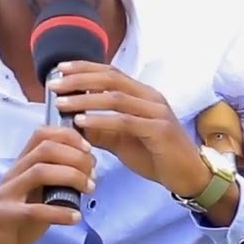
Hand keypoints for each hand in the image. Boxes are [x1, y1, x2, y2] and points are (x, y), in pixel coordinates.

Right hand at [0, 126, 94, 243]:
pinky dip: (59, 213)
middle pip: (45, 149)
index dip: (69, 136)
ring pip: (40, 172)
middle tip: (93, 175)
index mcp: (22, 164)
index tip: (89, 150)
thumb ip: (55, 181)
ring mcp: (7, 193)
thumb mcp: (36, 194)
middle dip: (76, 157)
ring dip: (71, 177)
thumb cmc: (14, 217)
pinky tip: (75, 218)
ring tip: (89, 190)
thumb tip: (88, 171)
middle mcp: (13, 173)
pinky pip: (34, 210)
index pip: (42, 134)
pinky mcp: (3, 215)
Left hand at [50, 61, 208, 198]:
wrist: (189, 175)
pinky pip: (125, 121)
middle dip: (79, 80)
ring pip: (116, 98)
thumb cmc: (157, 155)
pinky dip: (101, 120)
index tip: (59, 69)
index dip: (84, 68)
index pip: (111, 73)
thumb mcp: (123, 140)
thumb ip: (101, 129)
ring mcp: (157, 112)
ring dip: (85, 99)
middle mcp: (151, 98)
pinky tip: (82, 121)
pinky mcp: (159, 130)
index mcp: (143, 95)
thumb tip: (72, 122)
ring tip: (62, 103)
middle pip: (111, 79)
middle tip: (55, 84)